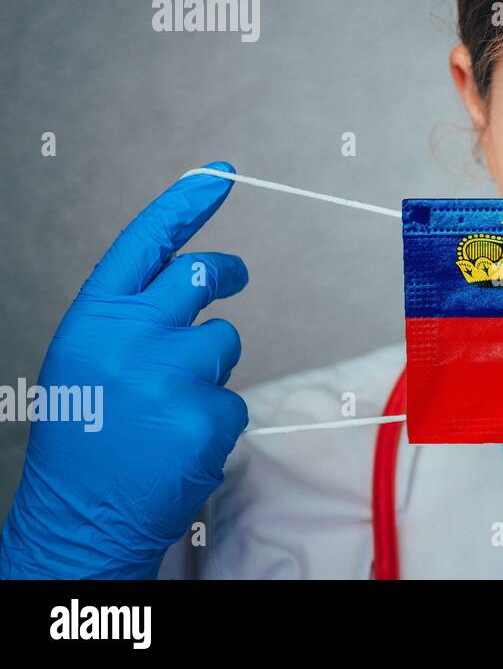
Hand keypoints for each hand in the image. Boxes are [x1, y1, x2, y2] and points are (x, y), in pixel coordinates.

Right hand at [0, 162, 248, 578]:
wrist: (77, 518)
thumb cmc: (85, 435)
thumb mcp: (89, 360)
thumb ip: (133, 316)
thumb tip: (196, 275)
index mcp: (94, 318)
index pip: (148, 242)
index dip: (186, 203)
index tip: (220, 173)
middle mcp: (130, 336)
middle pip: (202, 275)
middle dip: (226, 273)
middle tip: (235, 277)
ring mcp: (171, 374)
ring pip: (225, 341)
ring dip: (209, 369)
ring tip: (165, 410)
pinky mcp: (206, 414)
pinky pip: (234, 399)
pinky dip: (214, 420)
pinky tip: (177, 445)